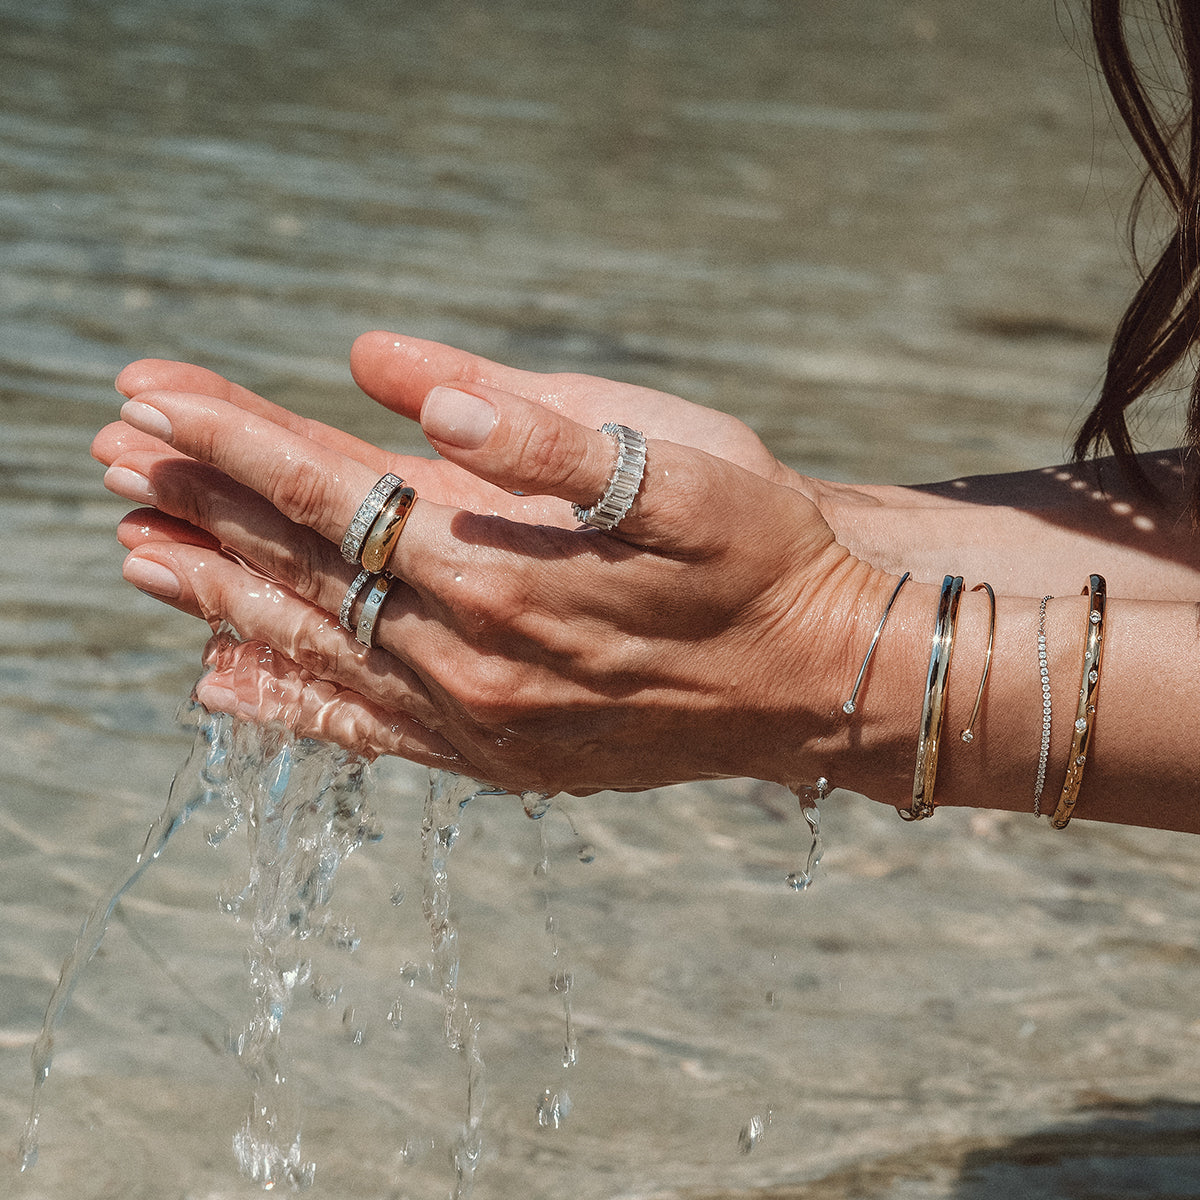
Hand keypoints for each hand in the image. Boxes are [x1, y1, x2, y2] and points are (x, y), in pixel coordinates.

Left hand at [95, 335, 867, 793]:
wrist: (819, 677)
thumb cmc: (758, 552)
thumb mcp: (671, 461)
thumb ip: (524, 421)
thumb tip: (389, 372)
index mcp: (503, 570)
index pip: (333, 490)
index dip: (235, 436)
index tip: (149, 393)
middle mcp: (471, 658)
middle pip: (305, 570)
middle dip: (204, 505)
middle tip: (113, 459)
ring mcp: (478, 721)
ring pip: (319, 651)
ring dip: (222, 596)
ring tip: (139, 553)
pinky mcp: (499, 760)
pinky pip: (367, 731)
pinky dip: (289, 697)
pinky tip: (228, 679)